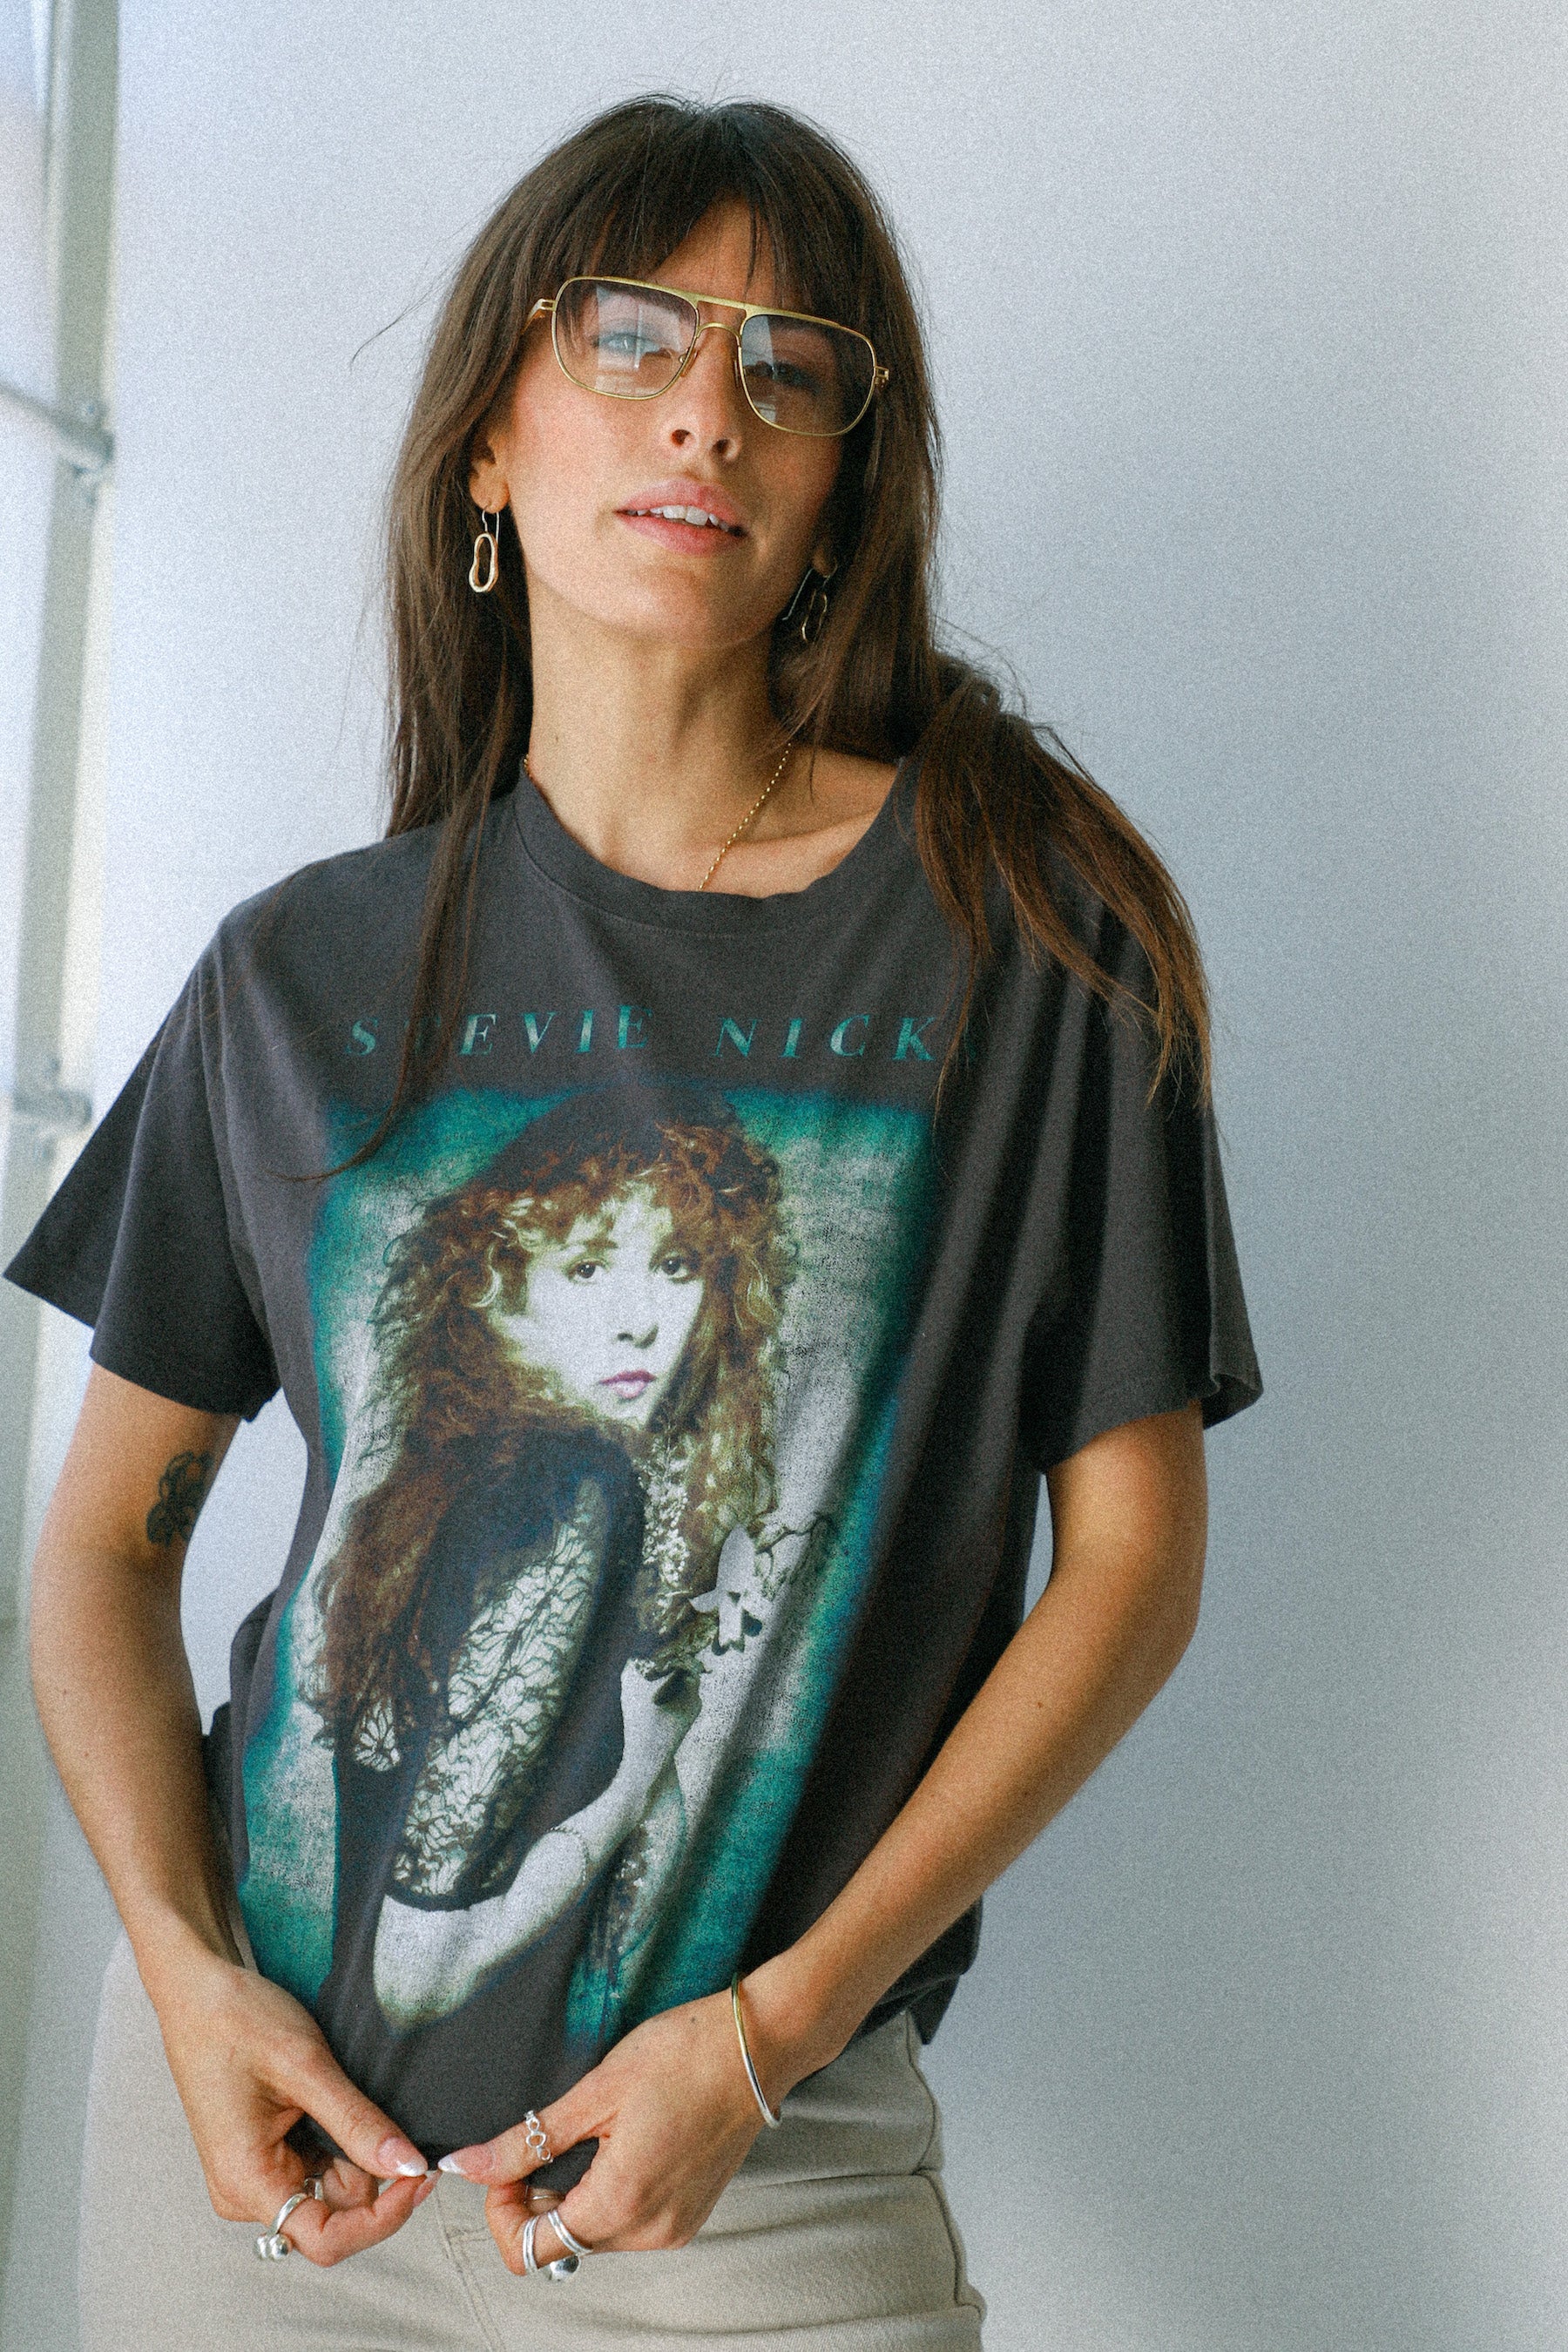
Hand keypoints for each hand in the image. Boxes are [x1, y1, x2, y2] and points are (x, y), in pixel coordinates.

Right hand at [149, 1940, 433, 2263]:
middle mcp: (245, 2193)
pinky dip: (339, 2140)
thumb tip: (407, 2166)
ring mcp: (252, 2177)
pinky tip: (331, 2101)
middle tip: (397, 2121)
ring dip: (355, 2150)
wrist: (198, 1992)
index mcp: (247, 2183)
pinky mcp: (262, 2157)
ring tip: (345, 2094)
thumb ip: (358, 2124)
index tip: (420, 2173)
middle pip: (335, 2214)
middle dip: (373, 2173)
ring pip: (330, 2187)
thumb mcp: (307, 2067)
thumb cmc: (236, 2021)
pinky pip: (315, 2166)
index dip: (382, 2217)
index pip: (327, 2240)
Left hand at [439, 1985, 775, 2270]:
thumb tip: (463, 2167)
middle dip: (534, 2199)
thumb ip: (526, 2140)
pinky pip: (627, 2224)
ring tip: (584, 2134)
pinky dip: (606, 2194)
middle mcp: (648, 2232)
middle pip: (560, 2245)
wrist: (760, 2044)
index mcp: (620, 2204)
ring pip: (593, 2234)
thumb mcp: (595, 2090)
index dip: (501, 2210)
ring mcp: (673, 2228)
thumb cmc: (683, 2053)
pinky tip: (616, 2144)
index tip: (506, 2161)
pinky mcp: (689, 2215)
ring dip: (571, 2196)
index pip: (529, 2250)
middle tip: (539, 2140)